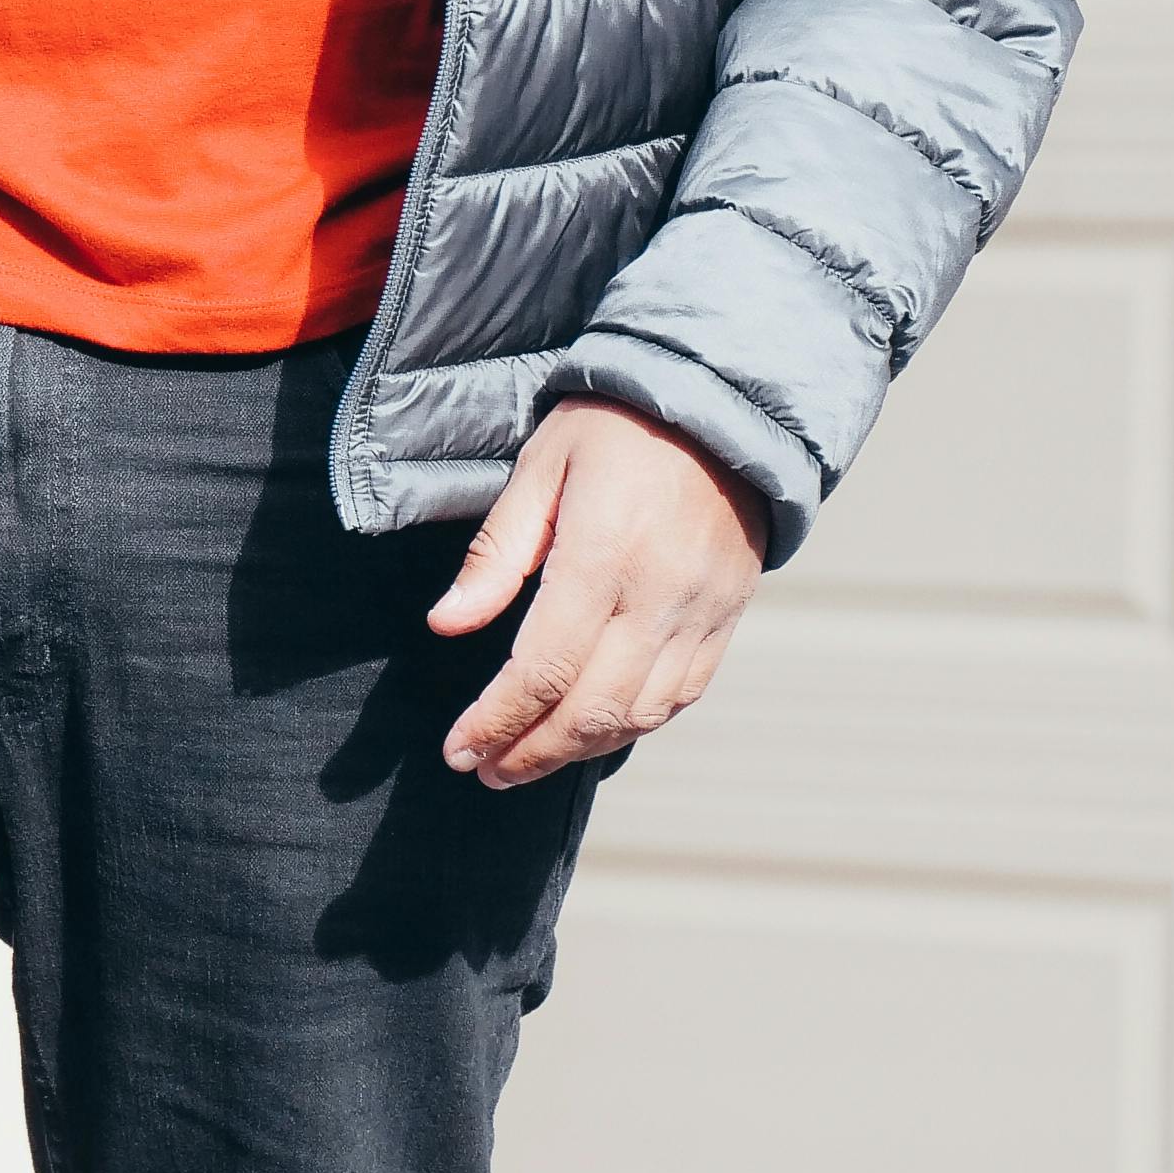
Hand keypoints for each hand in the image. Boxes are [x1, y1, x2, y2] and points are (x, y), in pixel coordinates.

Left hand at [427, 400, 765, 788]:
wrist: (721, 403)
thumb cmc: (615, 426)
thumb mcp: (540, 466)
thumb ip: (496, 553)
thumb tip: (447, 625)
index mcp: (603, 554)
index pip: (544, 669)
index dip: (496, 720)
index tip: (458, 750)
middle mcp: (659, 594)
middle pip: (592, 709)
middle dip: (531, 752)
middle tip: (487, 769)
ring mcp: (701, 612)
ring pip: (639, 715)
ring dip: (578, 750)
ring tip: (528, 758)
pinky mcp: (726, 617)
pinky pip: (681, 696)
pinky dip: (633, 726)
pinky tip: (592, 730)